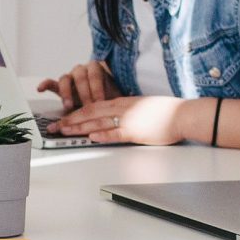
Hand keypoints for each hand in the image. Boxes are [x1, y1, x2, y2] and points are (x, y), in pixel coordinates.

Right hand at [37, 60, 117, 111]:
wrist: (103, 98)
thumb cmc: (109, 96)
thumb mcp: (115, 94)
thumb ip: (116, 96)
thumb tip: (125, 102)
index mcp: (95, 68)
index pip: (94, 74)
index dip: (97, 87)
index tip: (100, 101)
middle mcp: (81, 70)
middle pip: (80, 77)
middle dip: (84, 93)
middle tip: (87, 106)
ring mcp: (70, 77)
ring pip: (65, 79)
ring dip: (66, 92)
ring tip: (68, 105)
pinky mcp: (60, 86)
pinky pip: (51, 83)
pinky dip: (45, 85)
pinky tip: (40, 89)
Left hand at [55, 94, 188, 145]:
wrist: (183, 114)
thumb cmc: (165, 112)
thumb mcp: (141, 106)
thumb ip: (126, 111)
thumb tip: (115, 118)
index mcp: (122, 102)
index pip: (93, 106)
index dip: (76, 112)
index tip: (64, 118)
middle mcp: (122, 108)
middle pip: (90, 113)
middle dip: (70, 120)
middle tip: (55, 126)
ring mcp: (128, 119)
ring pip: (98, 122)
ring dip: (79, 127)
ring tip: (64, 131)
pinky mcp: (136, 131)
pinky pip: (116, 133)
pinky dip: (102, 135)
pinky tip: (91, 137)